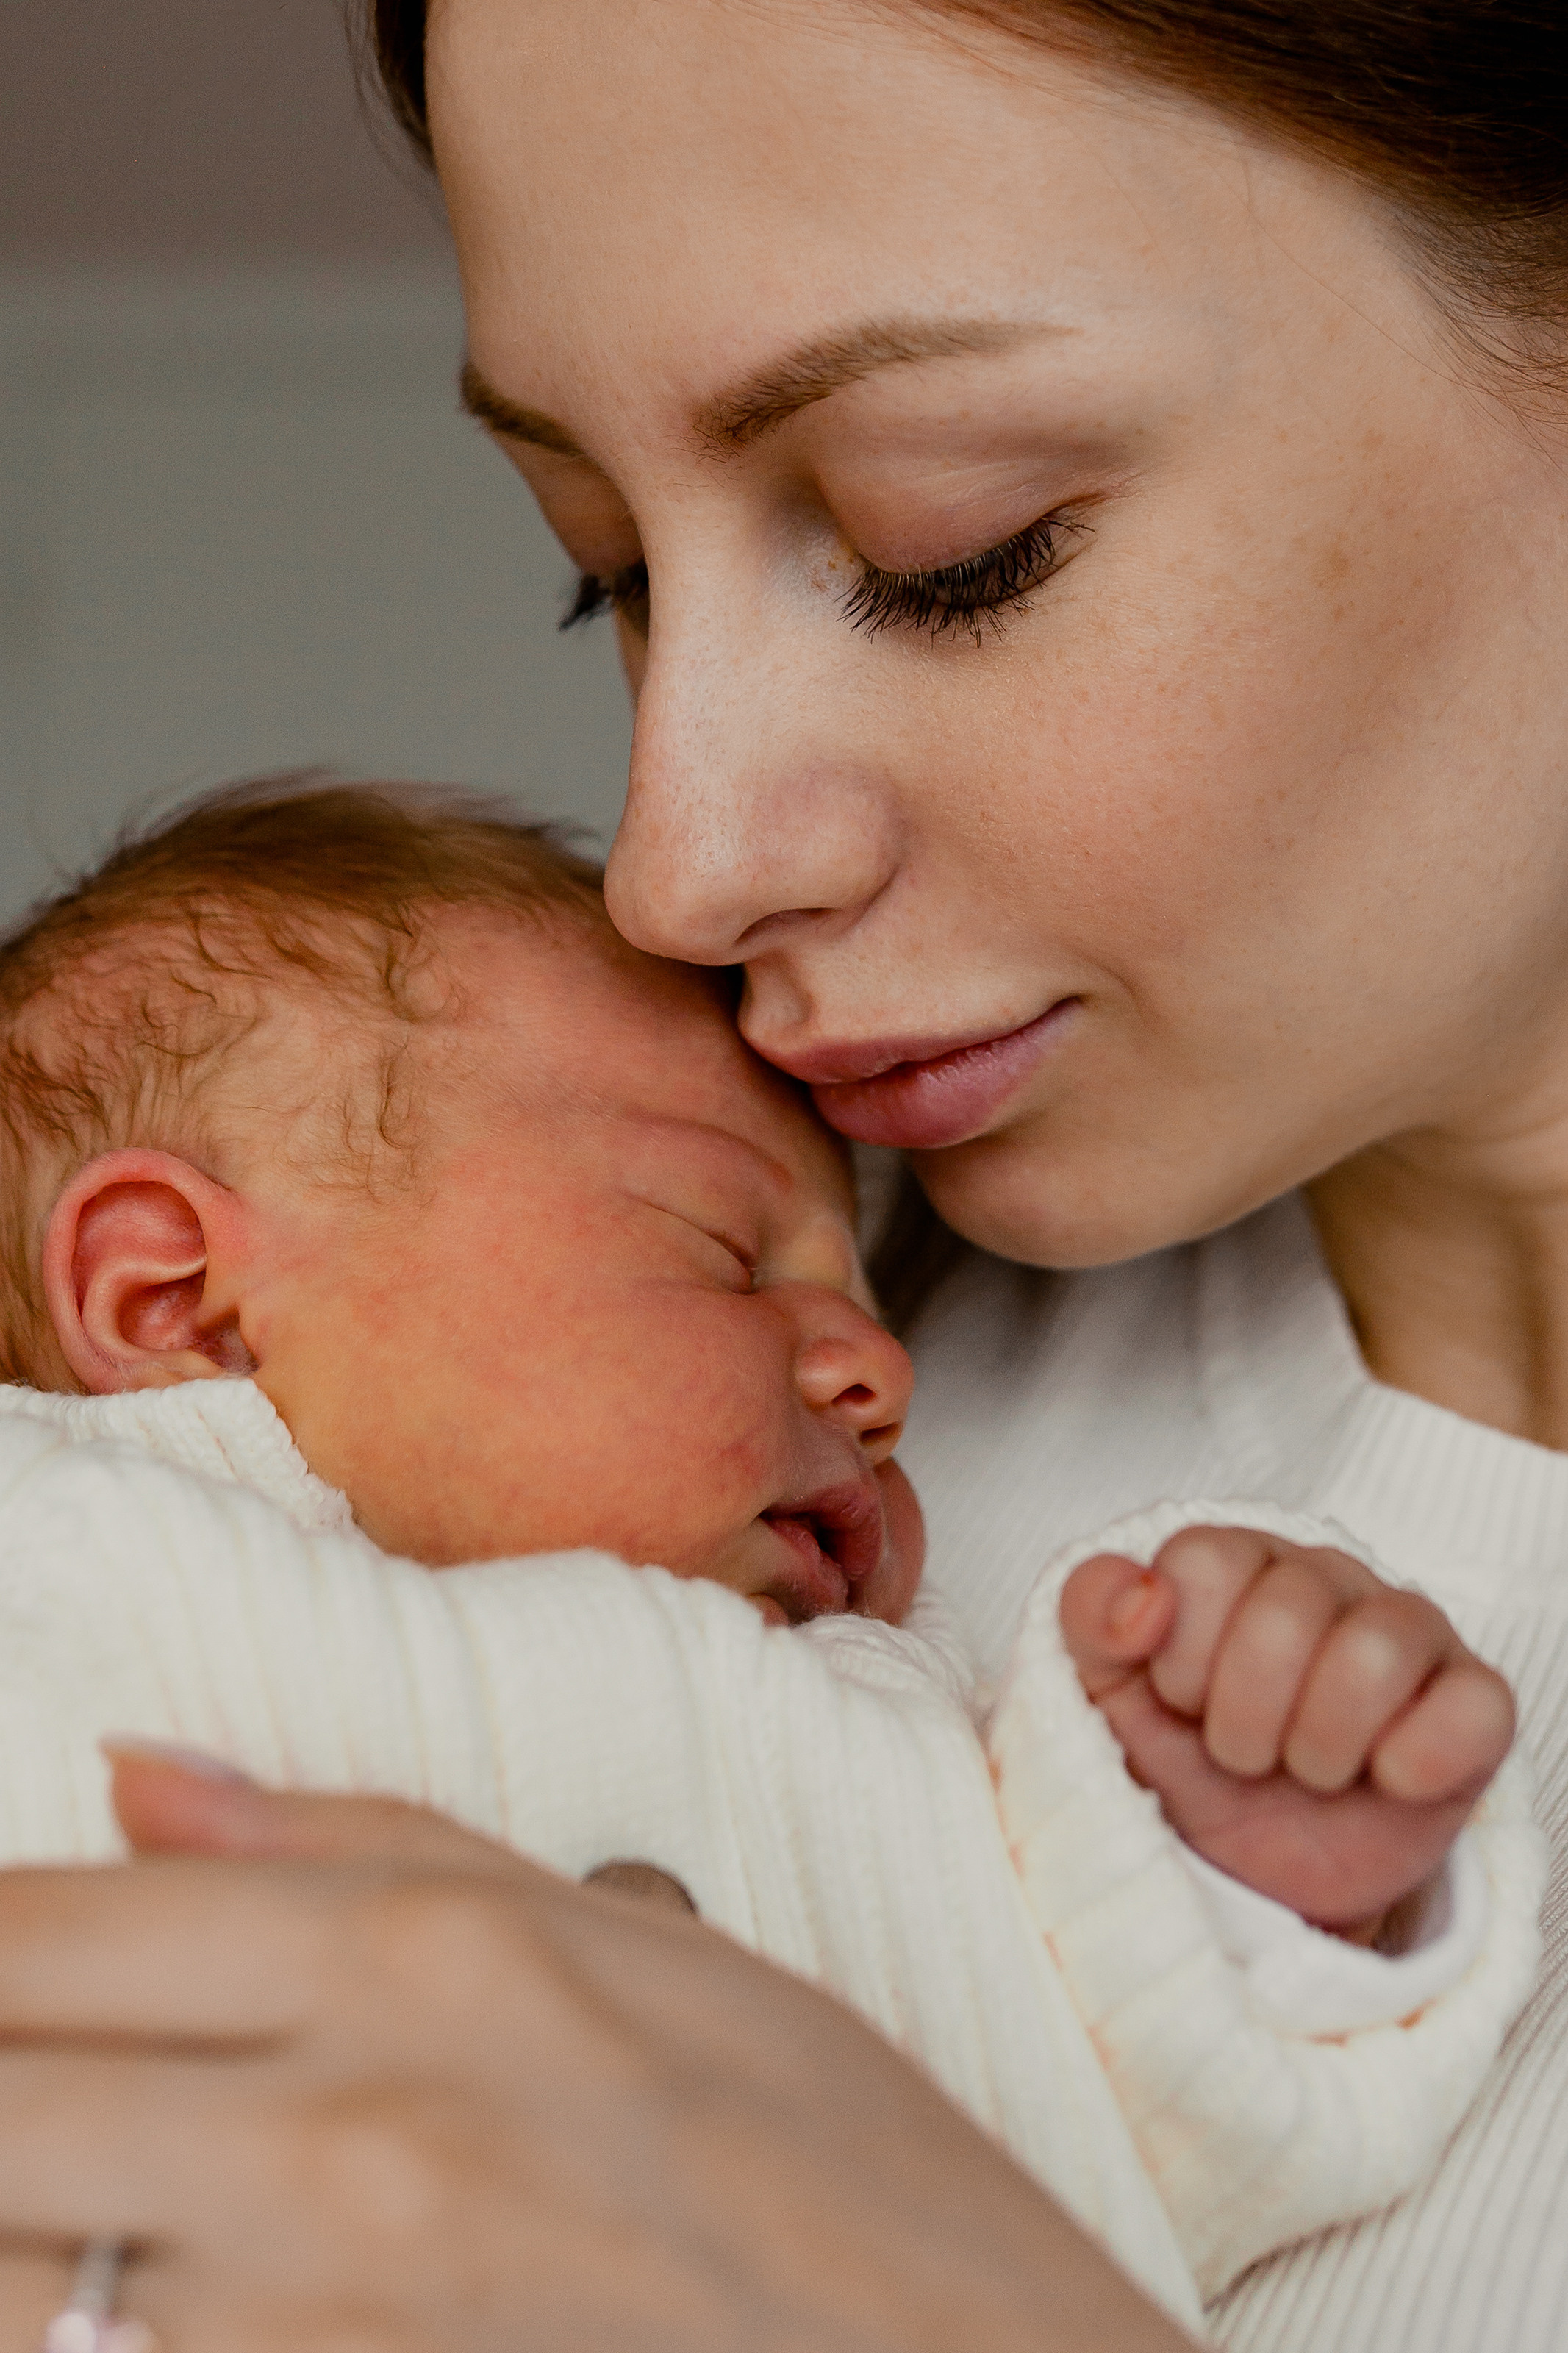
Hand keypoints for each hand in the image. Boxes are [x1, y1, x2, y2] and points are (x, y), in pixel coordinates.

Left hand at [0, 1751, 1195, 2351]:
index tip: (9, 1957)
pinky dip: (90, 2332)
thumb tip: (137, 1776)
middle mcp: (341, 2144)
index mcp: (422, 1962)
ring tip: (89, 2185)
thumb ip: (357, 1845)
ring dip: (22, 2225)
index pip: (33, 1929)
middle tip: (44, 2081)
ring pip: (12, 2278)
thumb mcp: (628, 1937)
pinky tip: (142, 2299)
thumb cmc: (833, 2169)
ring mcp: (322, 2333)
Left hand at [1059, 1525, 1514, 1932]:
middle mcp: (1325, 1579)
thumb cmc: (1179, 1763)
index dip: (1182, 1657)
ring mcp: (1408, 1633)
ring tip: (1303, 1770)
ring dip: (1317, 1745)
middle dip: (1243, 1716)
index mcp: (1237, 1562)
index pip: (1206, 1562)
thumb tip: (1143, 1597)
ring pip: (1375, 1652)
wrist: (1245, 1874)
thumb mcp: (1102, 1692)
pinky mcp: (1472, 1705)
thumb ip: (1088, 1616)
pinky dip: (1414, 1762)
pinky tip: (1381, 1781)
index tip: (1180, 1701)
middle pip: (1289, 1612)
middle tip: (1241, 1753)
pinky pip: (1473, 1707)